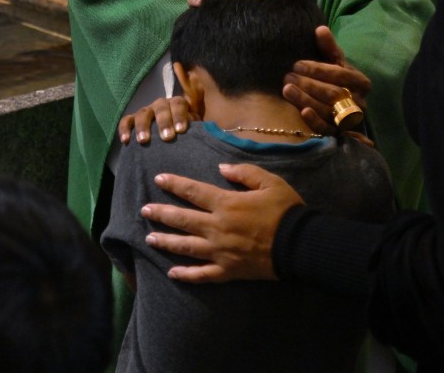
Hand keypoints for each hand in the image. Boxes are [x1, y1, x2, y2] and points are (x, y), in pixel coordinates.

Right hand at [118, 95, 194, 144]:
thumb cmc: (184, 134)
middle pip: (161, 108)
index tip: (181, 131)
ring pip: (143, 114)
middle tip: (167, 137)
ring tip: (144, 141)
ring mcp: (146, 111)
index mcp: (176, 104)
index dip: (180, 116)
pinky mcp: (133, 119)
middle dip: (163, 122)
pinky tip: (125, 140)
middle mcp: (160, 105)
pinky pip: (126, 121)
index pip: (178, 104)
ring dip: (143, 126)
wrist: (171, 137)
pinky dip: (124, 128)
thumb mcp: (193, 129)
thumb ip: (197, 128)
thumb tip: (200, 131)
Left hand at [141, 164, 303, 282]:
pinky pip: (202, 275)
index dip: (174, 184)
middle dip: (161, 214)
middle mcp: (217, 227)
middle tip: (144, 210)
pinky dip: (186, 275)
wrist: (300, 245)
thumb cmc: (286, 211)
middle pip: (182, 219)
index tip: (158, 179)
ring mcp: (220, 251)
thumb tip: (220, 169)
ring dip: (166, 241)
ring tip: (149, 238)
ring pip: (186, 247)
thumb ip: (244, 173)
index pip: (193, 191)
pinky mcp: (227, 271)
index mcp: (226, 204)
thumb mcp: (269, 182)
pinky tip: (172, 273)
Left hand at [282, 25, 371, 134]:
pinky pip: (327, 129)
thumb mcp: (336, 63)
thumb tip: (320, 29)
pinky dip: (315, 121)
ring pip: (328, 110)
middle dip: (308, 84)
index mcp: (362, 82)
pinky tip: (302, 111)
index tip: (297, 64)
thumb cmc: (335, 80)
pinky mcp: (339, 134)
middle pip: (333, 93)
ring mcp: (350, 120)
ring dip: (306, 99)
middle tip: (287, 76)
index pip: (340, 74)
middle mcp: (360, 102)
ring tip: (286, 89)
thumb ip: (329, 47)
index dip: (318, 69)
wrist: (341, 108)